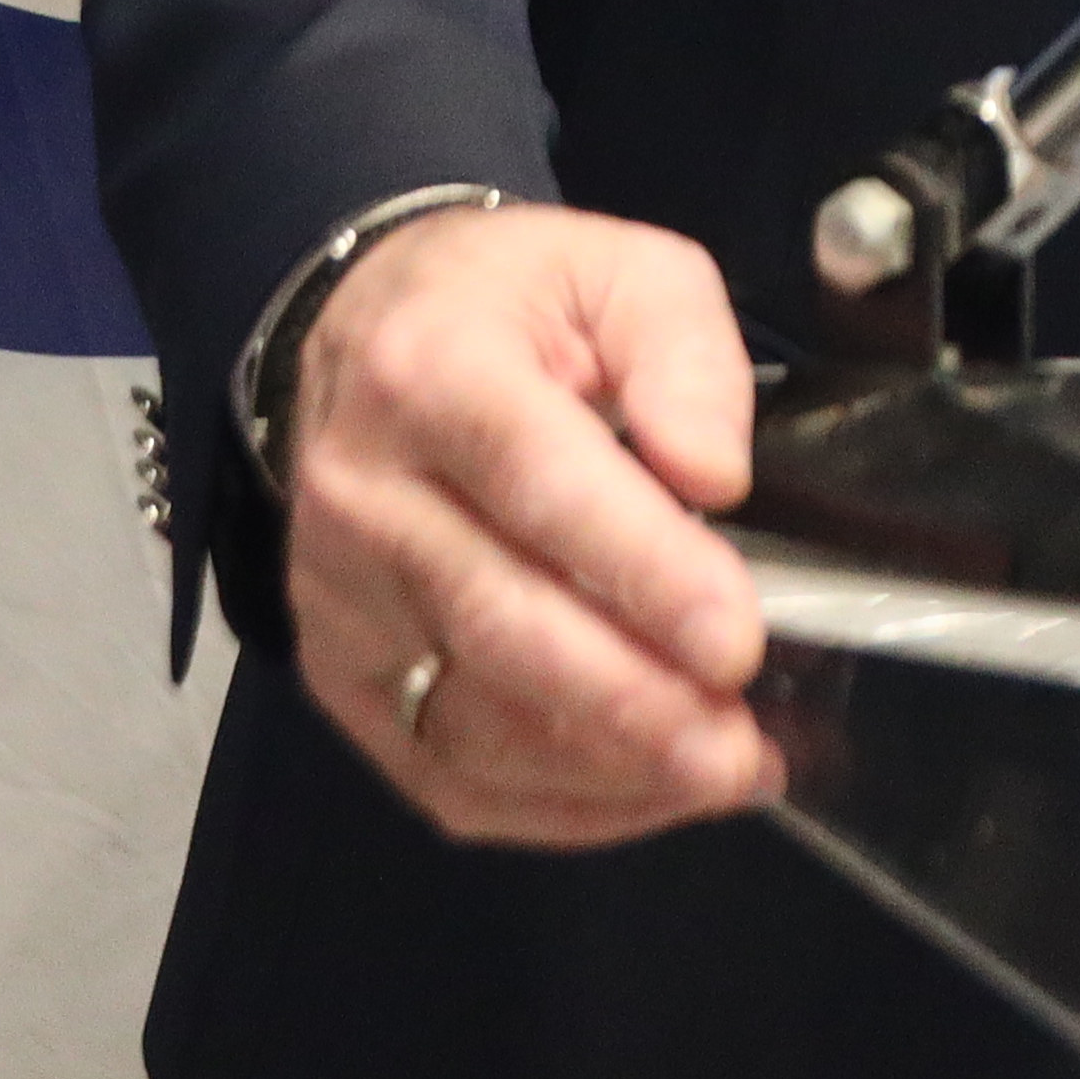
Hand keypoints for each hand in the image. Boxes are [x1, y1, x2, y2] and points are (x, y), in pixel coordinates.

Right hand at [278, 201, 778, 846]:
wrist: (364, 339)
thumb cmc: (510, 309)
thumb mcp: (621, 272)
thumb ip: (683, 358)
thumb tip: (713, 477)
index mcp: (433, 370)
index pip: (538, 483)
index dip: (642, 570)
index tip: (736, 641)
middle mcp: (363, 492)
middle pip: (499, 621)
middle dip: (632, 702)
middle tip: (740, 747)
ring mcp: (339, 599)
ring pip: (469, 720)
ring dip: (608, 768)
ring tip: (724, 770)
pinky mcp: (340, 676)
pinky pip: (444, 773)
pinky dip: (556, 806)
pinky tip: (649, 792)